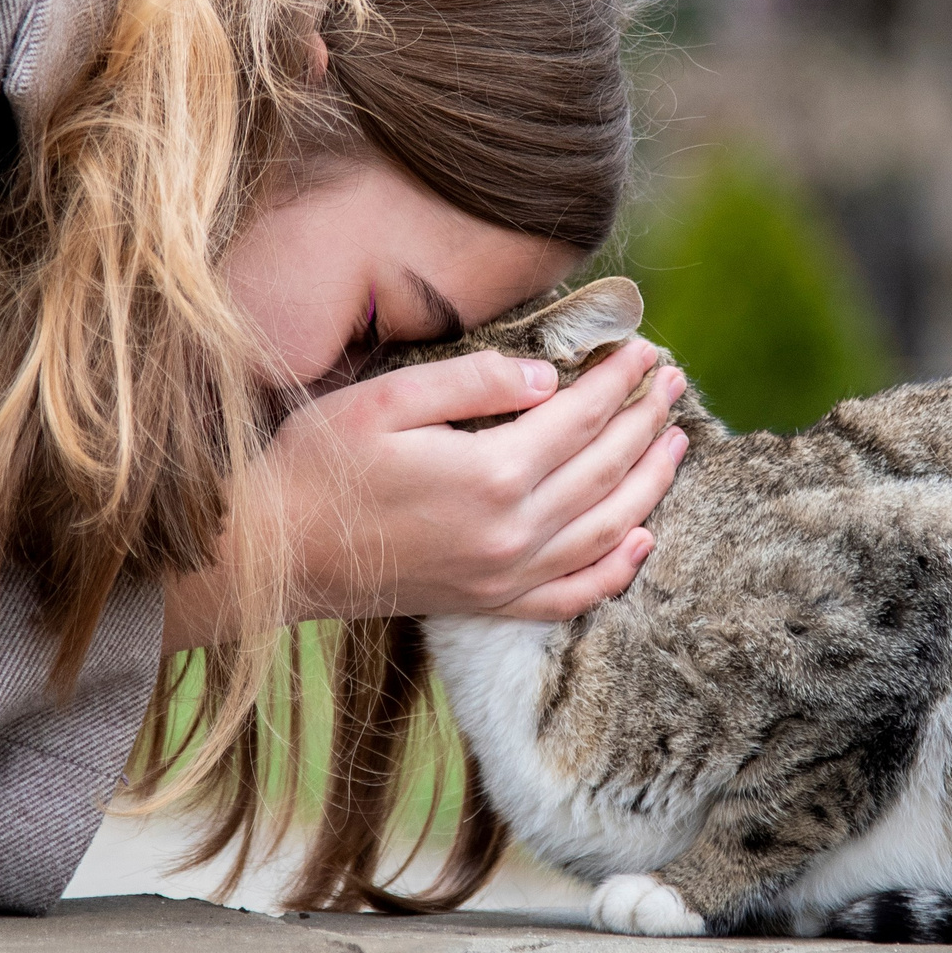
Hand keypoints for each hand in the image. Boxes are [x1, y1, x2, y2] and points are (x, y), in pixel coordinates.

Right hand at [160, 339, 687, 649]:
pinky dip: (617, 570)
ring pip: (607, 530)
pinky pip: (573, 594)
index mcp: (491, 473)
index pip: (582, 416)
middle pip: (606, 468)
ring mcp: (504, 575)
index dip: (620, 380)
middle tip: (674, 383)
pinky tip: (641, 541)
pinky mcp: (488, 603)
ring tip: (676, 443)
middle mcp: (512, 532)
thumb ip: (473, 382)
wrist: (275, 554)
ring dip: (650, 483)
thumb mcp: (385, 399)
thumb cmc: (318, 465)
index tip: (646, 349)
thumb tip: (548, 377)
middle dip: (647, 420)